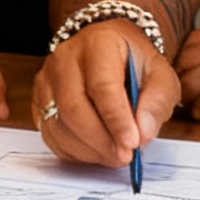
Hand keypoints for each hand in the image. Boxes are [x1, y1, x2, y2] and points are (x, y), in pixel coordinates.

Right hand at [33, 21, 179, 166]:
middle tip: (124, 156)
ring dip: (89, 149)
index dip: (116, 119)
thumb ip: (157, 102)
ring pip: (57, 124)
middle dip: (100, 139)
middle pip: (72, 106)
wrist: (110, 52)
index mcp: (98, 43)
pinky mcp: (39, 101)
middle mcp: (65, 58)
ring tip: (114, 155)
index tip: (132, 143)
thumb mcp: (160, 75)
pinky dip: (75, 151)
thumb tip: (143, 132)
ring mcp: (47, 80)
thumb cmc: (134, 63)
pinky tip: (96, 150)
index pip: (102, 85)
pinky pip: (50, 134)